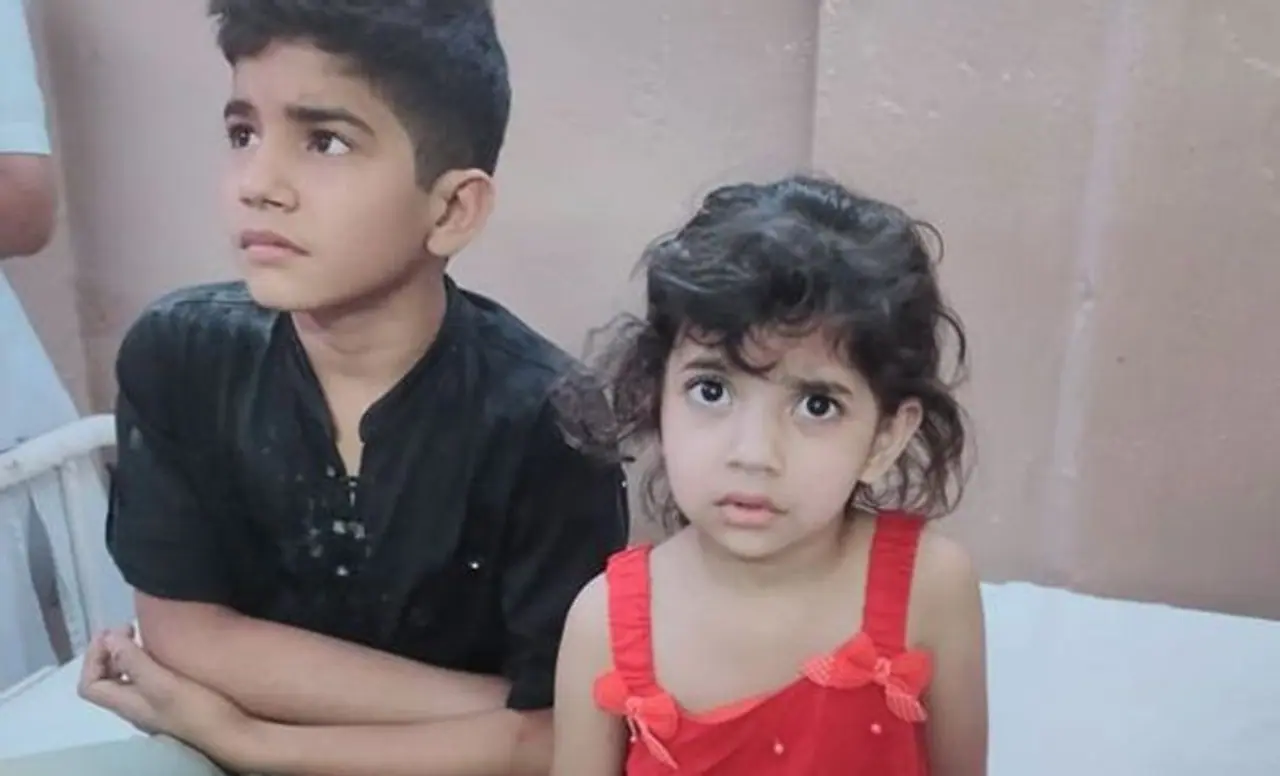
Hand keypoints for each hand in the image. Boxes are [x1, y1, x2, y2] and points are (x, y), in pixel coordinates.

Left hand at [77, 626, 250, 754]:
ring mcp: (154, 707)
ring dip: (128, 656)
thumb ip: (135, 662)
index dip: (93, 657)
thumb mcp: (164, 683)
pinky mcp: (173, 703)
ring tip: (145, 636)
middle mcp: (136, 707)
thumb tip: (109, 638)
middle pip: (105, 682)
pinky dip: (148, 662)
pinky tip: (167, 653)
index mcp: (127, 704)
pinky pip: (147, 680)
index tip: (113, 632)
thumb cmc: (197, 710)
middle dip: (108, 653)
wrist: (231, 735)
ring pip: (127, 680)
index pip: (90, 685)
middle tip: (127, 628)